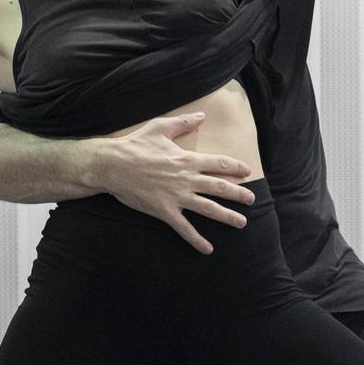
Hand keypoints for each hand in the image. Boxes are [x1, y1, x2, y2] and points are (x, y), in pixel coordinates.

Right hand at [96, 112, 256, 253]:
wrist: (112, 165)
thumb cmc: (134, 145)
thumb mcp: (160, 127)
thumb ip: (183, 123)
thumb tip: (201, 115)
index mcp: (187, 159)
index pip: (219, 163)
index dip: (236, 167)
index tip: (247, 172)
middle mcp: (186, 179)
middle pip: (220, 187)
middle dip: (239, 194)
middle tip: (252, 200)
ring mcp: (176, 197)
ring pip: (209, 209)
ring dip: (227, 217)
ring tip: (242, 223)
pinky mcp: (164, 211)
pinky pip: (184, 228)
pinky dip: (197, 240)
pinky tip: (208, 249)